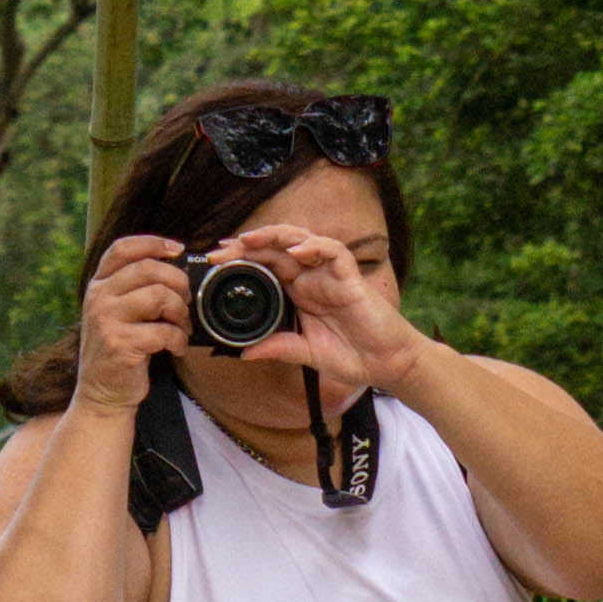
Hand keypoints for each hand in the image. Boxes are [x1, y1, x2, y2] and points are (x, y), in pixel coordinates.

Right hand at [73, 232, 191, 414]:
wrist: (102, 393)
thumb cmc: (121, 349)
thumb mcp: (118, 312)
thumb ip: (136, 288)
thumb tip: (179, 266)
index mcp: (99, 285)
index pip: (123, 249)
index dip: (153, 243)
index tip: (177, 249)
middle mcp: (98, 298)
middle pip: (148, 269)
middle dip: (178, 282)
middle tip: (187, 300)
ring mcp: (106, 320)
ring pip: (159, 296)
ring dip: (181, 312)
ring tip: (183, 327)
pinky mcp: (120, 344)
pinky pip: (163, 331)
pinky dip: (178, 340)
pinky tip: (177, 348)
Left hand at [213, 217, 419, 392]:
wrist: (386, 365)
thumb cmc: (352, 356)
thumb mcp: (306, 354)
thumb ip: (279, 348)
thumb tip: (244, 353)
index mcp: (299, 292)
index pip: (266, 266)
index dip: (242, 259)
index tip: (216, 261)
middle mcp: (312, 278)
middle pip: (277, 249)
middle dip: (248, 245)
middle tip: (220, 250)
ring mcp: (331, 275)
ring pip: (301, 241)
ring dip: (275, 236)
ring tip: (250, 240)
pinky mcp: (351, 277)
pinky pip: (333, 252)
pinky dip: (314, 247)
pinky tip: (296, 254)